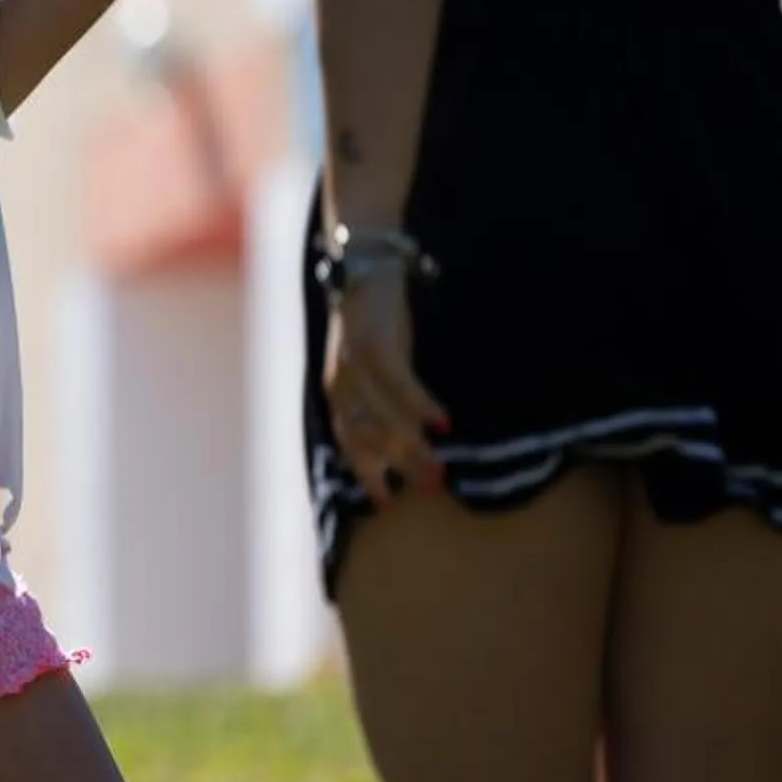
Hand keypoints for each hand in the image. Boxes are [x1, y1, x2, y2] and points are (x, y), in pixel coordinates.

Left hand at [321, 273, 447, 508]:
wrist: (365, 277)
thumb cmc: (375, 334)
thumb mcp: (373, 376)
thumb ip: (383, 409)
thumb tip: (409, 445)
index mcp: (339, 396)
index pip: (350, 445)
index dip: (367, 475)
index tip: (387, 504)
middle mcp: (340, 385)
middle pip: (369, 437)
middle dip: (399, 466)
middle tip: (432, 486)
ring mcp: (354, 366)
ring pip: (383, 417)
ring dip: (412, 445)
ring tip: (440, 466)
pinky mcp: (374, 345)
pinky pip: (398, 383)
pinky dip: (419, 405)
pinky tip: (442, 423)